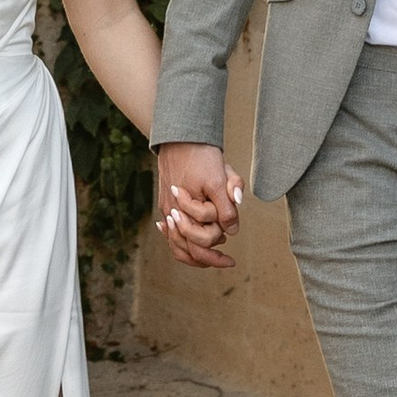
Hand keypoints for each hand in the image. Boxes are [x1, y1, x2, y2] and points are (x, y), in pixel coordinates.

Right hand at [153, 140, 242, 270]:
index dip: (219, 245)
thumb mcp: (221, 178)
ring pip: (176, 244)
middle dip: (208, 257)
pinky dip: (180, 243)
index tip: (231, 252)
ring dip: (194, 254)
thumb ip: (227, 207)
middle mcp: (173, 212)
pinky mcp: (164, 204)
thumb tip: (232, 231)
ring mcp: (166, 209)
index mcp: (188, 208)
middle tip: (225, 260)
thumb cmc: (202, 156)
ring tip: (210, 258)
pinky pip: (170, 233)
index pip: (204, 240)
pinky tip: (188, 249)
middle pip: (188, 248)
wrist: (181, 136)